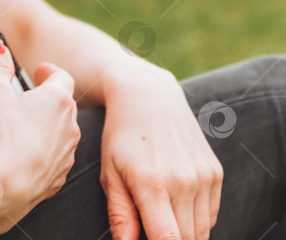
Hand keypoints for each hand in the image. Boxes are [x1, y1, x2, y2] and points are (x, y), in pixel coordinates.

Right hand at [0, 39, 80, 235]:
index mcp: (57, 100)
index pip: (62, 77)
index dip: (49, 71)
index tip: (38, 72)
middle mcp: (70, 127)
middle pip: (64, 104)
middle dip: (48, 98)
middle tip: (27, 98)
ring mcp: (66, 155)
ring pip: (62, 133)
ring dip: (47, 127)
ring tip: (22, 128)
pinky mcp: (57, 179)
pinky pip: (54, 159)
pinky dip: (43, 153)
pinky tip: (23, 154)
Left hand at [100, 65, 222, 239]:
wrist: (149, 97)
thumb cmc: (121, 136)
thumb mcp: (109, 173)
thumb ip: (120, 214)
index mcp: (152, 185)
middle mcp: (183, 182)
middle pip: (186, 239)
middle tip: (149, 225)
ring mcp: (203, 177)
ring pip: (201, 230)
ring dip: (183, 232)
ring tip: (159, 214)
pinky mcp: (216, 173)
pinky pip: (210, 215)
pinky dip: (195, 220)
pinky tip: (175, 204)